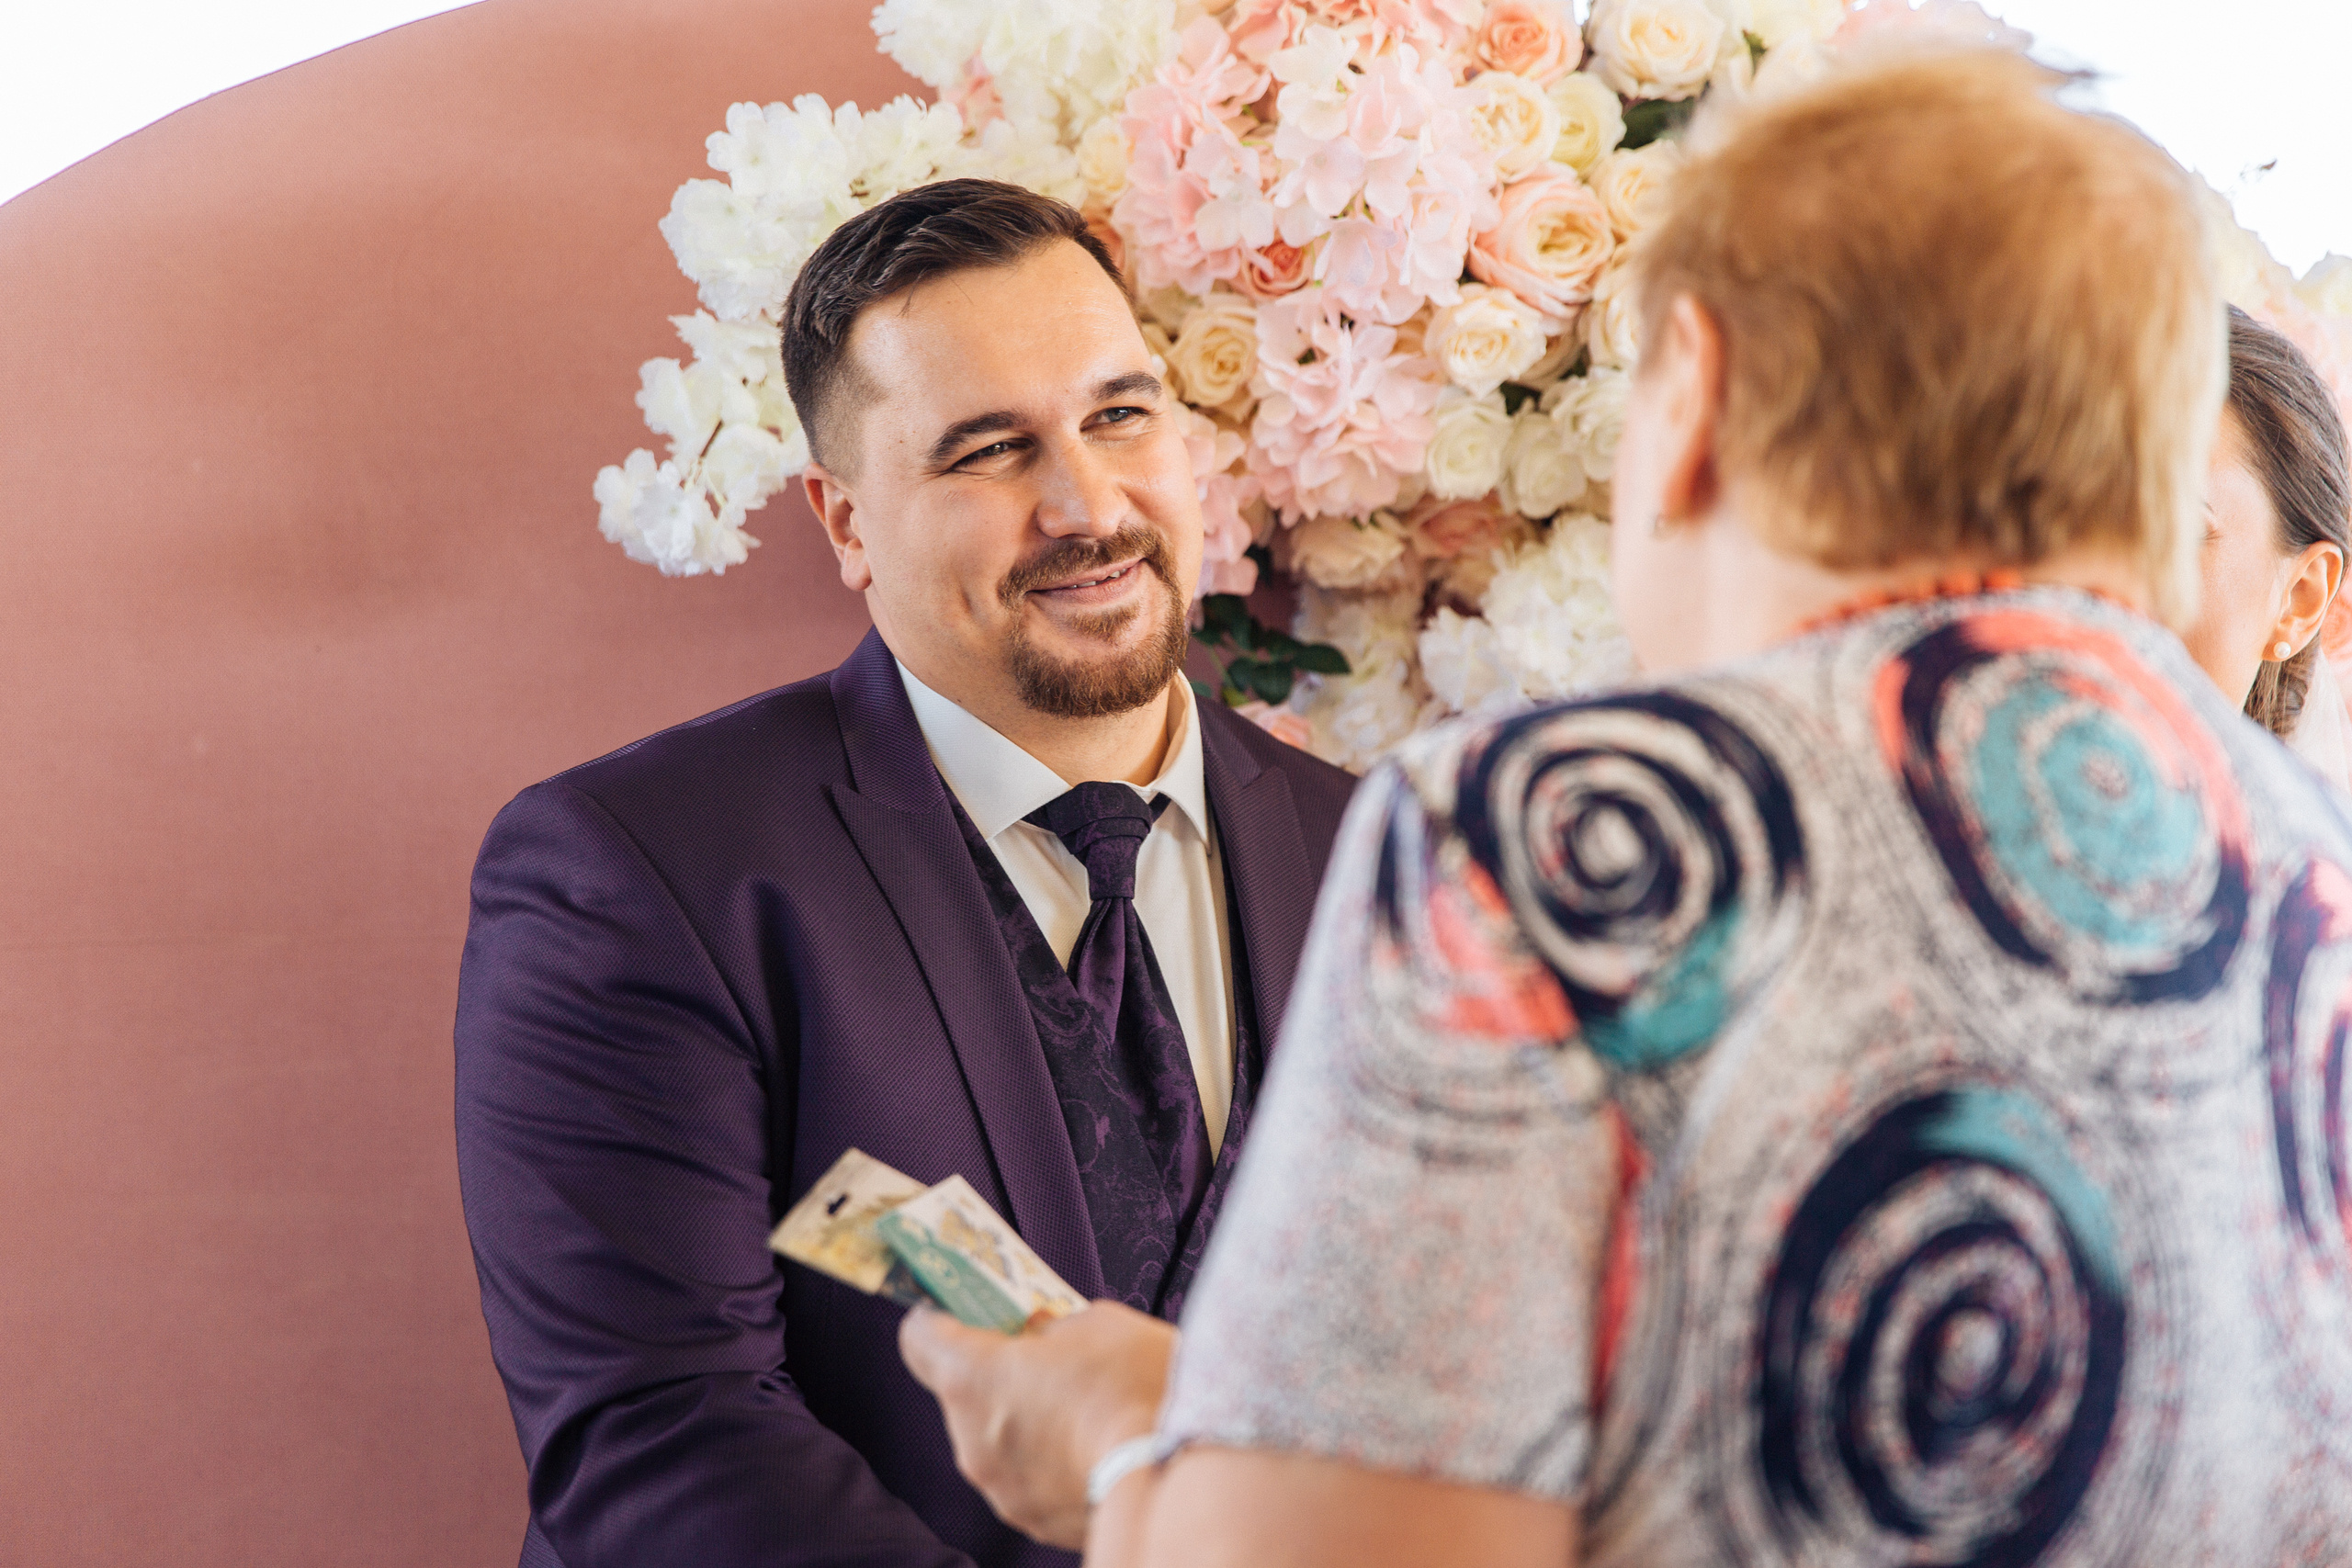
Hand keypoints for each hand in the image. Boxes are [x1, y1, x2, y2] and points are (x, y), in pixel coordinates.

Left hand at [900, 1300, 1176, 1549]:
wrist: (1177, 1477)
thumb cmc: (1138, 1389)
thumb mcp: (1098, 1323)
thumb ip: (1052, 1327)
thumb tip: (1042, 1337)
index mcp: (974, 1377)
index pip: (919, 1337)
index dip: (941, 1317)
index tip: (966, 1309)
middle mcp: (970, 1437)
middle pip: (962, 1391)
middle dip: (998, 1372)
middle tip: (1047, 1358)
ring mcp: (999, 1486)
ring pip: (994, 1436)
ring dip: (1023, 1419)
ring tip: (1083, 1408)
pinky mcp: (1031, 1519)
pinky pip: (1025, 1475)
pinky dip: (1047, 1460)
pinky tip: (1092, 1445)